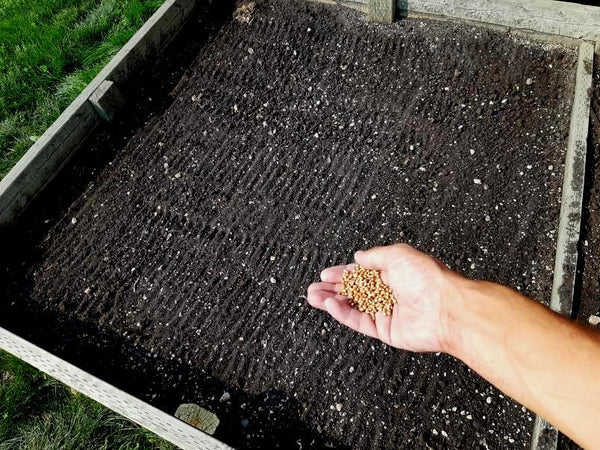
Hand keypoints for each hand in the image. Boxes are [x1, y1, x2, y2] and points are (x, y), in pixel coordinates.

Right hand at [307, 244, 460, 352]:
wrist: (447, 309)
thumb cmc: (429, 279)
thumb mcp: (398, 254)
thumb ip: (375, 256)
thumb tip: (359, 256)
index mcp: (393, 273)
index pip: (361, 273)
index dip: (342, 273)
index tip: (326, 273)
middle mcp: (389, 292)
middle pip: (354, 290)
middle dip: (332, 288)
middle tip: (314, 288)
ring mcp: (386, 312)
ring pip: (353, 306)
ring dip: (332, 301)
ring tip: (313, 297)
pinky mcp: (385, 330)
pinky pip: (359, 321)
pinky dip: (343, 314)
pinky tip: (330, 306)